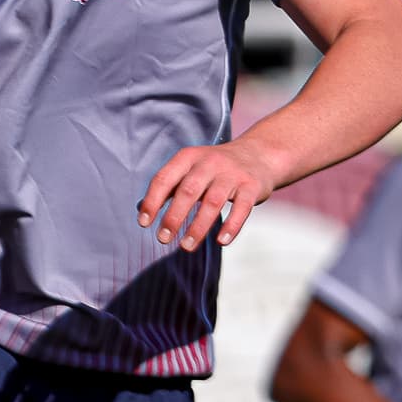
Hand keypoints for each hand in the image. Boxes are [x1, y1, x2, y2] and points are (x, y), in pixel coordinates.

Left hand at [140, 140, 275, 251]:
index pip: (164, 179)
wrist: (259, 155)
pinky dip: (231, 226)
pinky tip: (221, 241)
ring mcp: (232, 174)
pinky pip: (241, 208)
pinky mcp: (252, 186)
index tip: (144, 223)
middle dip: (173, 217)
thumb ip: (169, 187)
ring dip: (198, 227)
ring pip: (212, 202)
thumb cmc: (215, 169)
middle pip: (187, 191)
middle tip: (163, 238)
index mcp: (188, 158)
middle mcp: (209, 163)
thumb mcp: (190, 168)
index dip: (152, 201)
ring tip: (186, 246)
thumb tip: (142, 212)